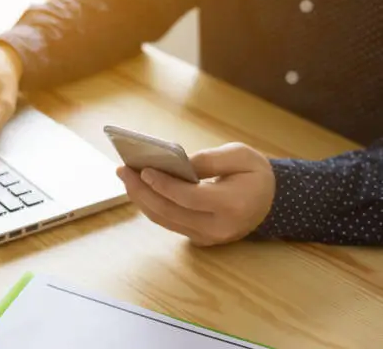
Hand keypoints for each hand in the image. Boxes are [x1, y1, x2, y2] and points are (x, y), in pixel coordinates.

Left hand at [116, 142, 275, 245]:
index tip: (143, 170)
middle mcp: (219, 228)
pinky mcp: (200, 239)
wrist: (272, 201)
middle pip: (170, 212)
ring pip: (165, 220)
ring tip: (126, 177)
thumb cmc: (256, 174)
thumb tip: (175, 163)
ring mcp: (208, 238)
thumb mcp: (240, 156)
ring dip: (141, 199)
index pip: (190, 198)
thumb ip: (208, 160)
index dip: (164, 185)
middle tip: (123, 170)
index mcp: (233, 205)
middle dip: (142, 190)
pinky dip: (152, 205)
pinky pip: (170, 222)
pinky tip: (140, 188)